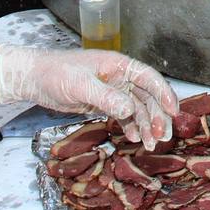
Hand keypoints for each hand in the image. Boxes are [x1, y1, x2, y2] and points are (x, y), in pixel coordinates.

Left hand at [0, 45, 177, 148]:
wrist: (36, 79)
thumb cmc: (56, 73)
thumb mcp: (80, 85)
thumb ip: (106, 97)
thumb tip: (129, 111)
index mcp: (118, 65)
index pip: (148, 78)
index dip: (164, 93)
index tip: (174, 111)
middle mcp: (120, 76)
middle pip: (147, 96)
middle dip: (157, 116)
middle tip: (162, 136)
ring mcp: (113, 90)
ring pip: (137, 108)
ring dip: (146, 125)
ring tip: (151, 144)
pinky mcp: (104, 103)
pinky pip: (124, 115)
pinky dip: (131, 127)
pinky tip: (134, 139)